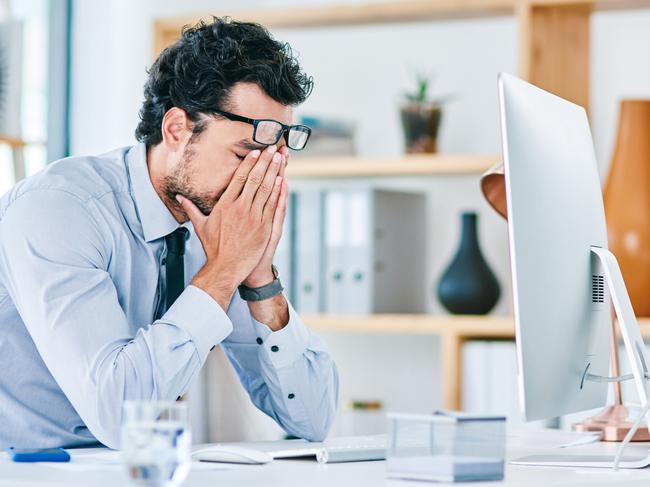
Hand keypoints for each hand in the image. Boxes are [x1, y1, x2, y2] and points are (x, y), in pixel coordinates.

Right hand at [176, 144, 283, 309]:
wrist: (226, 268)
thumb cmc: (214, 248)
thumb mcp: (200, 226)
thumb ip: (191, 208)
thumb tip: (180, 197)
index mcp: (225, 205)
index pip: (239, 178)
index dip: (249, 163)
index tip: (256, 152)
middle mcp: (240, 208)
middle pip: (254, 179)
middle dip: (265, 161)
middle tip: (273, 147)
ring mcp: (253, 217)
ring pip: (266, 189)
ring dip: (274, 171)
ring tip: (280, 158)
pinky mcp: (264, 227)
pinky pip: (272, 204)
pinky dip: (278, 191)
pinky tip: (282, 179)